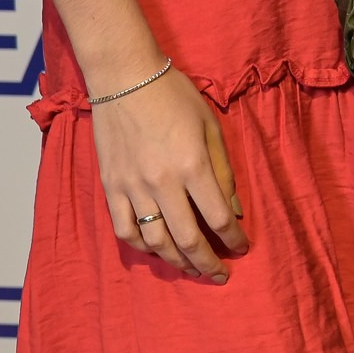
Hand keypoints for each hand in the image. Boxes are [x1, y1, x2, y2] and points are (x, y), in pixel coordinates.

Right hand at [91, 66, 248, 282]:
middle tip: (220, 275)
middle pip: (188, 239)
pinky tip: (156, 251)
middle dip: (208, 264)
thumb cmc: (174, 96)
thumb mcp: (211, 127)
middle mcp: (162, 183)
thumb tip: (234, 209)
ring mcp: (133, 188)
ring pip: (155, 242)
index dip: (234, 239)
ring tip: (192, 269)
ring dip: (177, 262)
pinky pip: (125, 230)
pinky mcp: (111, 187)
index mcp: (193, 165)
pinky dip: (142, 247)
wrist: (124, 77)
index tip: (242, 248)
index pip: (219, 217)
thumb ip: (223, 171)